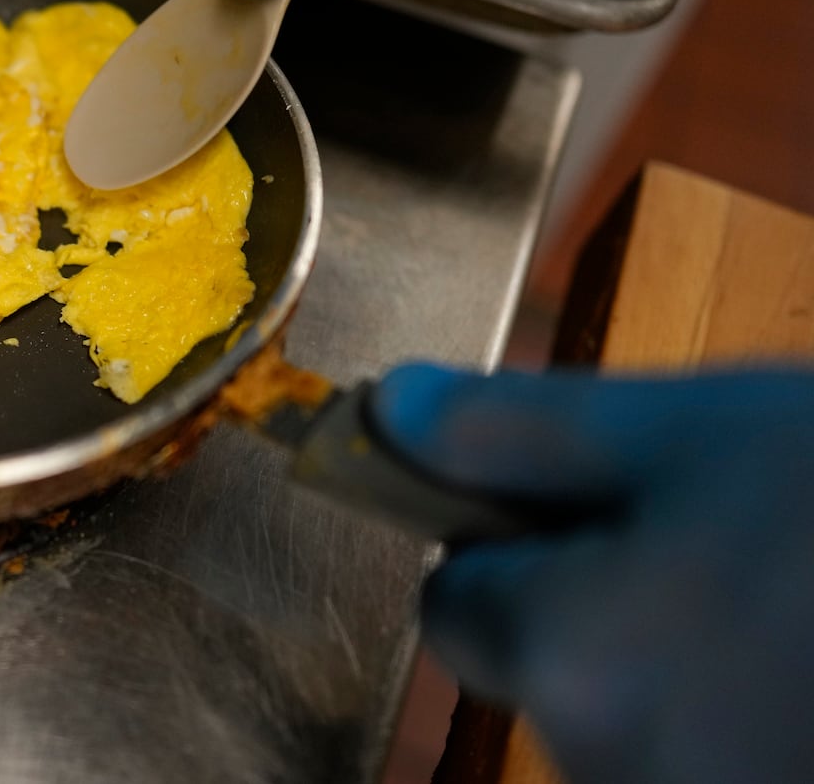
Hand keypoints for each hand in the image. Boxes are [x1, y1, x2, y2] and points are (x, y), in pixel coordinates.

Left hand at [373, 363, 813, 783]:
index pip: (452, 604)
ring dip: (669, 658)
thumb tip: (387, 412)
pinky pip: (693, 749)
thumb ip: (515, 427)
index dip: (513, 543)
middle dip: (601, 604)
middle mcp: (605, 763)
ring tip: (772, 597)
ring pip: (620, 712)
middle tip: (715, 543)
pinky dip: (726, 708)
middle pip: (538, 664)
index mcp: (565, 656)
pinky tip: (786, 656)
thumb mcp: (688, 430)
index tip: (604, 507)